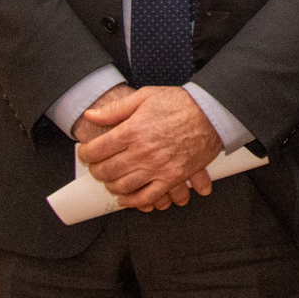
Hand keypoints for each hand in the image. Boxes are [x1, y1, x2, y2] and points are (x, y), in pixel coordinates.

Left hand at [76, 86, 222, 211]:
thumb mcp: (145, 96)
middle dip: (96, 170)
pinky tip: (126, 198)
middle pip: (106, 171)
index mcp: (132, 131)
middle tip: (97, 166)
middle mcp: (142, 151)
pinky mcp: (172, 177)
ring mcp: (157, 167)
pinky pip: (147, 197)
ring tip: (111, 179)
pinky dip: (133, 201)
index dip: (86, 153)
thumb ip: (115, 109)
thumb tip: (91, 115)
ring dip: (111, 185)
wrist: (213, 113)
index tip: (86, 152)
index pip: (96, 150)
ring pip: (122, 186)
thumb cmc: (182, 103)